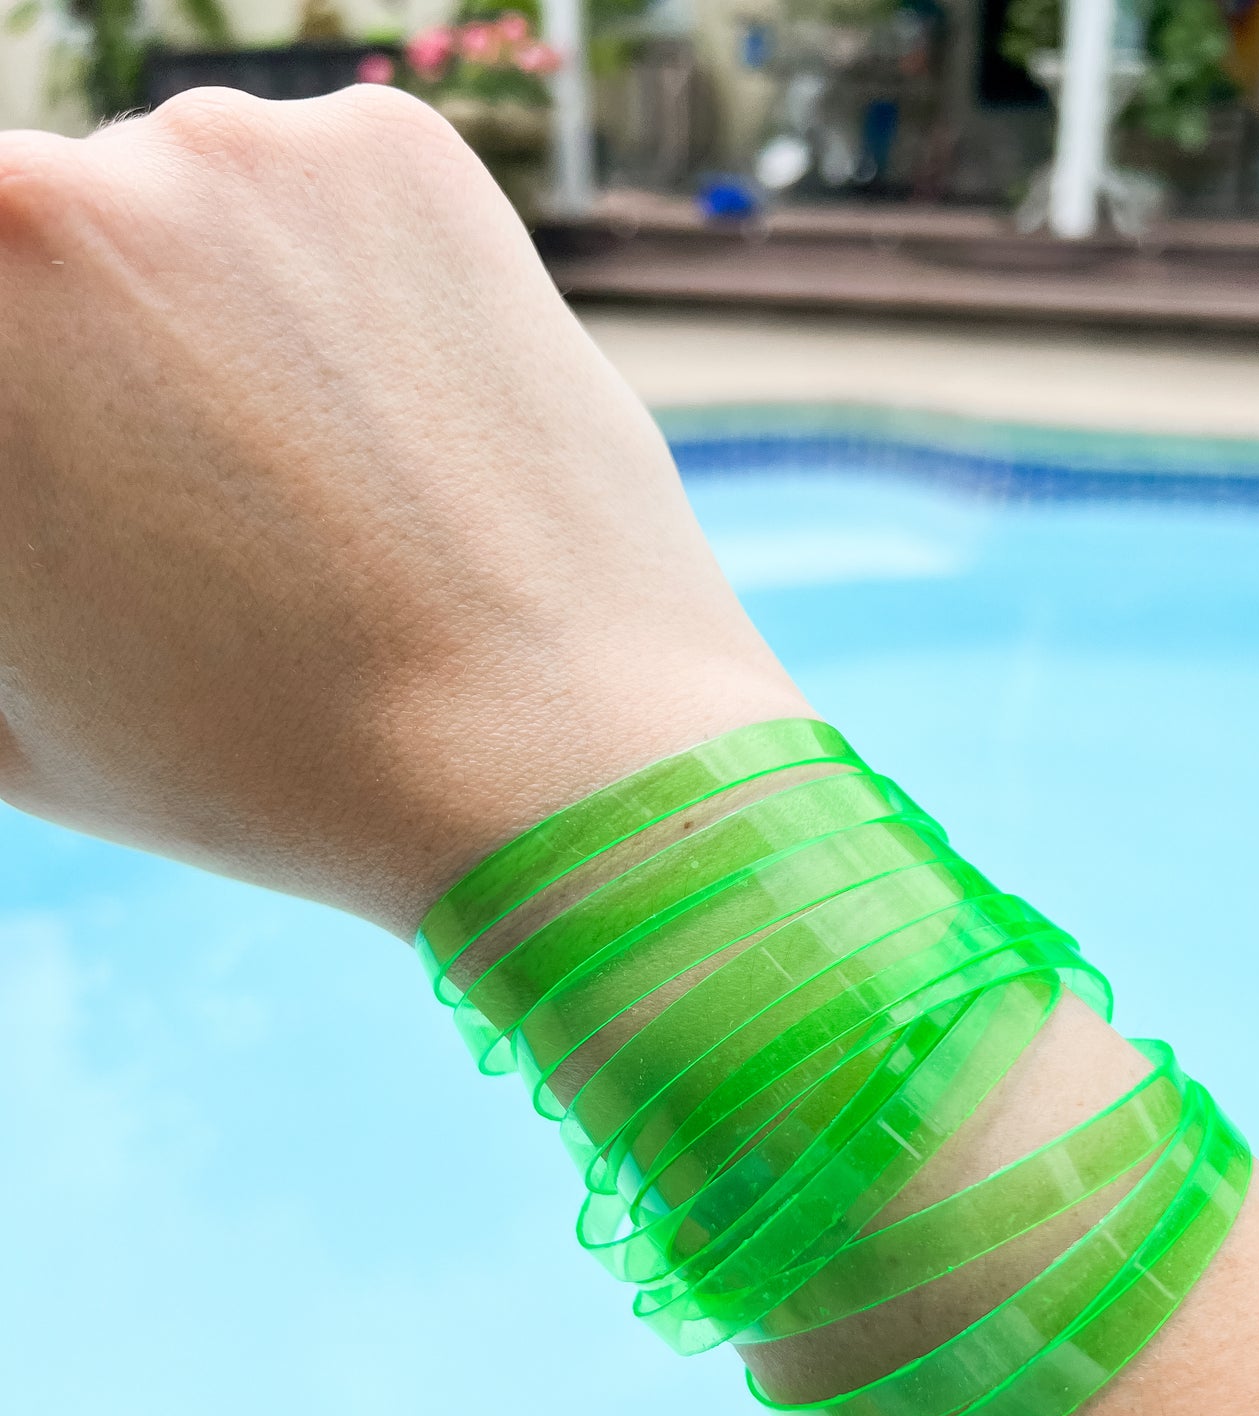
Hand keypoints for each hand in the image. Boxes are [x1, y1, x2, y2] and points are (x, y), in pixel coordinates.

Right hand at [0, 87, 799, 932]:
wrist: (545, 756)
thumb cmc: (264, 766)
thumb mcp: (8, 720)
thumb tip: (25, 491)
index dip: (39, 434)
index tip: (96, 489)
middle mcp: (43, 197)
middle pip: (50, 250)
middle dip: (103, 362)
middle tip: (203, 500)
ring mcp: (229, 148)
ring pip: (188, 211)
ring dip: (222, 310)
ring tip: (320, 480)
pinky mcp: (387, 148)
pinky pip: (327, 199)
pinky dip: (351, 283)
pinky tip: (400, 422)